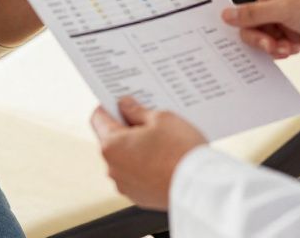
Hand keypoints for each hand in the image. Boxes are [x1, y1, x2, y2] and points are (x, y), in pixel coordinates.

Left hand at [91, 96, 206, 211]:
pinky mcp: (139, 196)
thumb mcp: (161, 118)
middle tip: (148, 119)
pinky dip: (145, 166)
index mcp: (111, 145)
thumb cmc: (181, 151)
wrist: (201, 187)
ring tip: (161, 141)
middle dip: (126, 128)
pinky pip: (136, 175)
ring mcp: (125, 184)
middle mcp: (112, 167)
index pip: (98, 118)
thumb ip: (137, 110)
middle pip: (111, 140)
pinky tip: (164, 159)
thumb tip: (125, 105)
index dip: (109, 106)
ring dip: (136, 148)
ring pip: (124, 159)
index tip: (121, 102)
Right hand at [182, 0, 299, 60]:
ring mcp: (282, 16)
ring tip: (282, 47)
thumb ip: (254, 13)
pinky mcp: (290, 34)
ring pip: (255, 32)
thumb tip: (227, 16)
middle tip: (262, 38)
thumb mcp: (288, 9)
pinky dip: (277, 49)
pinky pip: (269, 44)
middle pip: (243, 13)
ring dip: (266, 43)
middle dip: (250, 29)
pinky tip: (292, 50)